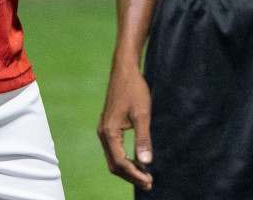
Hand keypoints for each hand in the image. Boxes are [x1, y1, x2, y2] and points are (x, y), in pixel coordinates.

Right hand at [98, 58, 154, 189]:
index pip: (120, 163)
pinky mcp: (108, 127)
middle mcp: (103, 134)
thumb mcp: (142, 114)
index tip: (150, 180)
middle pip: (114, 164)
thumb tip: (146, 162)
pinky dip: (125, 159)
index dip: (135, 174)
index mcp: (109, 132)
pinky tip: (137, 161)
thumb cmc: (134, 90)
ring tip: (145, 175)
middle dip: (131, 175)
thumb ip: (143, 139)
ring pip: (113, 158)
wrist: (124, 70)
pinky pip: (114, 150)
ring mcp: (104, 130)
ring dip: (128, 169)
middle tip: (149, 183)